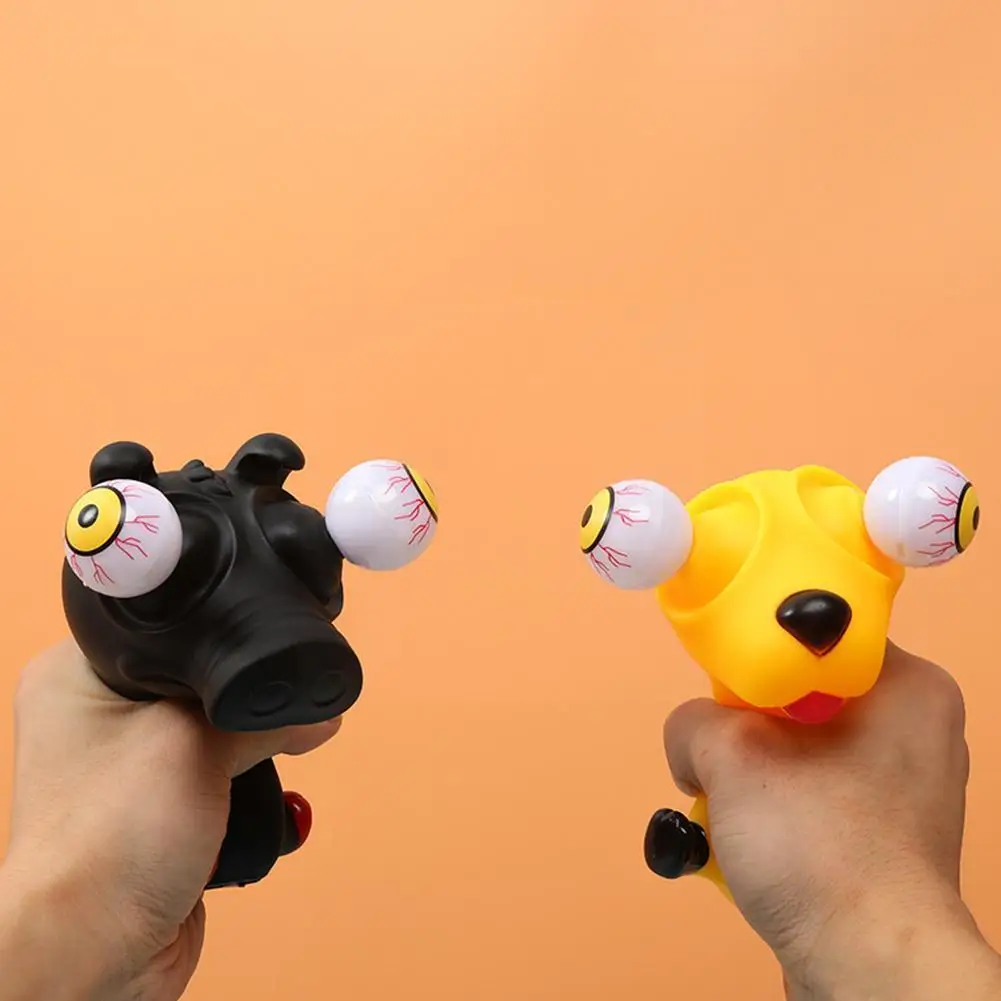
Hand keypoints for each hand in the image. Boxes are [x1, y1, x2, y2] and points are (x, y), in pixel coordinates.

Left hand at [0, 640, 340, 1000]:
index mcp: (78, 675)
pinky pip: (219, 779)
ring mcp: (127, 768)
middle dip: (247, 704)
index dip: (222, 631)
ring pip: (216, 733)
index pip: (166, 626)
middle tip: (280, 712)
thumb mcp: (196, 743)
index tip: (271, 637)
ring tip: (278, 758)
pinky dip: (246, 790)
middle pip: (201, 680)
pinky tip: (262, 802)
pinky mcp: (159, 812)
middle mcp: (97, 715)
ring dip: (253, 755)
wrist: (95, 955)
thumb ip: (266, 715)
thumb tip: (322, 711)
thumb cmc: (112, 838)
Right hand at [662, 640, 1000, 999]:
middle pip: (804, 695)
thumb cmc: (820, 846)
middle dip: (750, 725)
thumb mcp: (732, 755)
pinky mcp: (888, 837)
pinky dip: (777, 810)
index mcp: (908, 686)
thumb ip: (694, 719)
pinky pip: (816, 796)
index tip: (724, 682)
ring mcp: (906, 788)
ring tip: (732, 806)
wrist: (867, 967)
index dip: (761, 652)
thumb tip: (694, 741)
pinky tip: (751, 839)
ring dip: (755, 775)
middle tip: (723, 750)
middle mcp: (917, 730)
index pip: (819, 634)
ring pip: (803, 750)